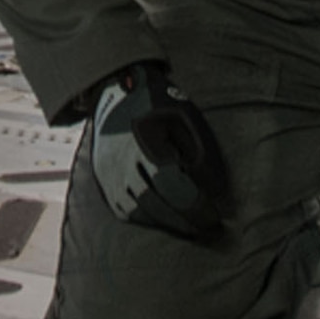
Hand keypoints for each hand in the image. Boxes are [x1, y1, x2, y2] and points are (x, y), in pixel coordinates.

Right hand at [88, 62, 230, 238]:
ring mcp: (109, 171)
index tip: (215, 217)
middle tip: (206, 227)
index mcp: (145, 142)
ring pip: (137, 211)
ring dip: (165, 223)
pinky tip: (163, 218)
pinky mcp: (104, 178)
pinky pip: (123, 209)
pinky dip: (145, 219)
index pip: (173, 186)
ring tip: (188, 226)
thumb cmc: (158, 104)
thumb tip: (212, 191)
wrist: (118, 91)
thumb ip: (199, 155)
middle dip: (184, 221)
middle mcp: (123, 160)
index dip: (195, 207)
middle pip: (154, 203)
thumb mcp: (185, 120)